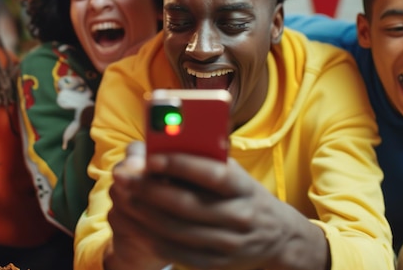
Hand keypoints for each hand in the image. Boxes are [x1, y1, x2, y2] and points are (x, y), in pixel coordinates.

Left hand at [107, 142, 327, 269]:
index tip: (151, 157)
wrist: (278, 237)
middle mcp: (240, 217)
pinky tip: (137, 222)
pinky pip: (178, 252)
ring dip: (145, 214)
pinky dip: (153, 236)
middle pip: (188, 205)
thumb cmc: (246, 195)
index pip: (213, 175)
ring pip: (177, 230)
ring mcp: (228, 245)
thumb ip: (207, 161)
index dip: (181, 165)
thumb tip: (164, 144)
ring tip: (125, 198)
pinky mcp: (216, 263)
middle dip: (151, 190)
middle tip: (124, 178)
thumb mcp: (236, 175)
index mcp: (245, 188)